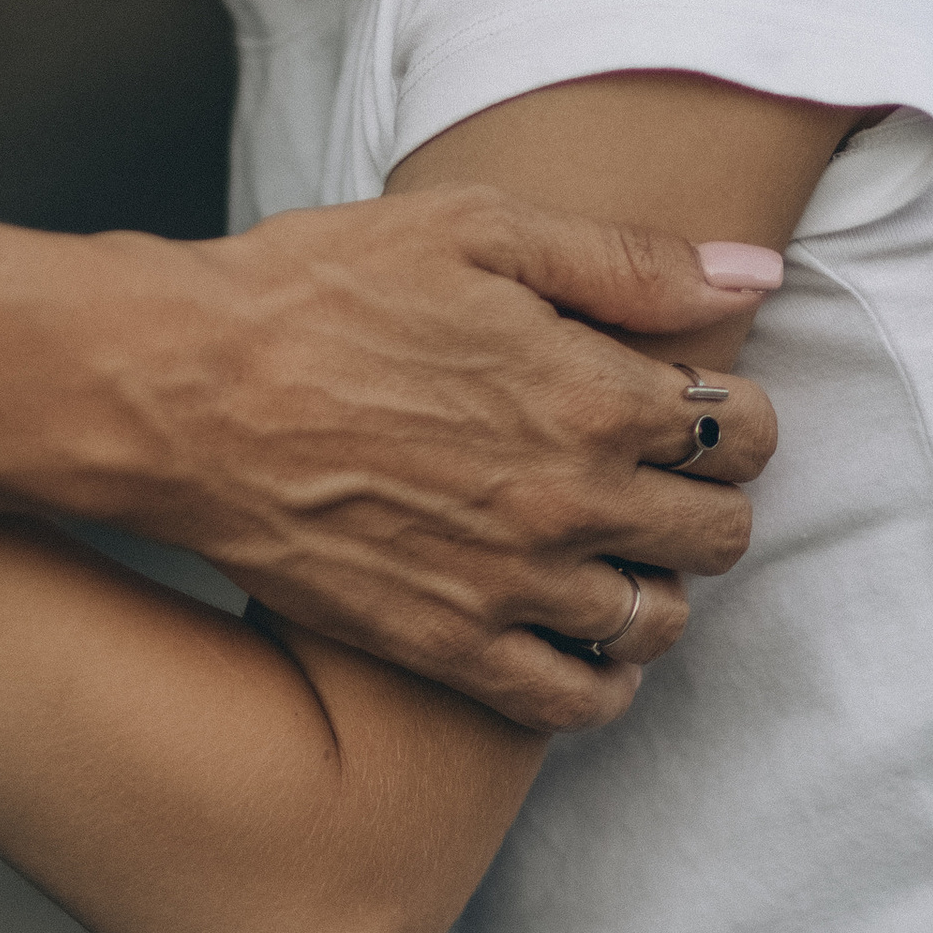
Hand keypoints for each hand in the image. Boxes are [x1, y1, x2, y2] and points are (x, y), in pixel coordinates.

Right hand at [112, 197, 780, 735]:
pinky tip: (578, 635)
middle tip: (660, 472)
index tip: (695, 404)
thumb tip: (753, 274)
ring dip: (659, 584)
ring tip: (617, 549)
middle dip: (709, 496)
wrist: (179, 391)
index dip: (735, 413)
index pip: (744, 432)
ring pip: (661, 621)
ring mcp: (511, 585)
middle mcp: (570, 501)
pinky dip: (602, 680)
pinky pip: (577, 701)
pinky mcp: (448, 646)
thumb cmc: (315, 292)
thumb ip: (626, 260)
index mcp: (591, 393)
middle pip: (721, 531)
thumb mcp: (475, 230)